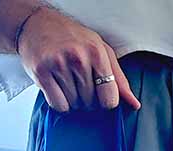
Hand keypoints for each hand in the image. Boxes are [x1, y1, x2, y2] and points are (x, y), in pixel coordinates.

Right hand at [17, 6, 139, 112]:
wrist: (37, 24)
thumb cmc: (73, 39)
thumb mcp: (101, 51)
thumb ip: (119, 79)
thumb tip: (135, 105)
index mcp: (97, 52)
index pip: (110, 98)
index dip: (105, 101)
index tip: (99, 92)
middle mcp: (78, 58)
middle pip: (91, 104)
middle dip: (86, 99)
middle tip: (78, 81)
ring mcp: (58, 64)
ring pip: (74, 105)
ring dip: (72, 100)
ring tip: (66, 80)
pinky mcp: (41, 72)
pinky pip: (58, 105)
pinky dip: (58, 102)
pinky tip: (56, 86)